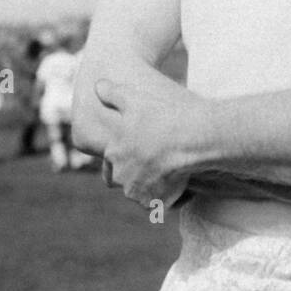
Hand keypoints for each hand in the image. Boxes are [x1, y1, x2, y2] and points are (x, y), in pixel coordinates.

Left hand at [94, 77, 190, 210]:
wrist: (192, 137)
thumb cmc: (163, 115)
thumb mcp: (134, 97)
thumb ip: (113, 94)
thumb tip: (98, 86)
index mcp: (113, 151)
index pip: (110, 160)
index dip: (126, 154)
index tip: (142, 148)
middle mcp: (121, 175)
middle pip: (124, 178)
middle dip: (136, 172)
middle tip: (156, 159)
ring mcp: (138, 191)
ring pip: (140, 192)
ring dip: (150, 186)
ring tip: (170, 170)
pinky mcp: (155, 203)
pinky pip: (157, 204)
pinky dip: (165, 197)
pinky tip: (178, 181)